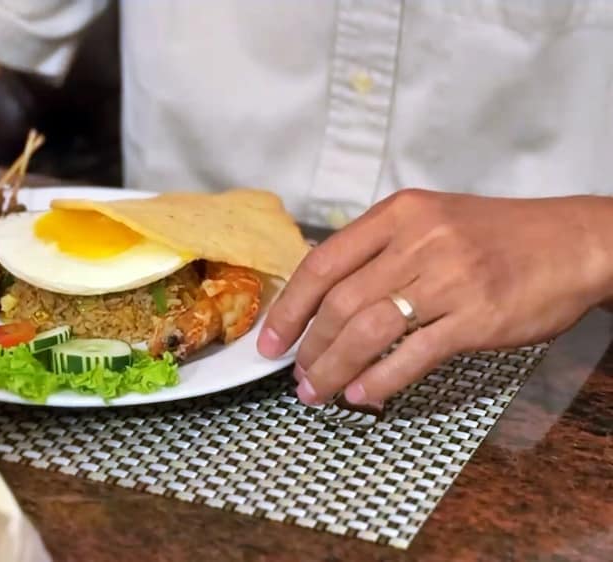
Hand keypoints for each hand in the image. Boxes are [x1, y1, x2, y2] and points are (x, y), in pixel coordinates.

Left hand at [256, 189, 612, 406]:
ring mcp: (449, 279)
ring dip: (335, 368)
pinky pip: (414, 354)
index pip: (322, 263)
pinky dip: (381, 380)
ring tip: (318, 392)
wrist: (574, 243)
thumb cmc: (496, 236)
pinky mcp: (478, 316)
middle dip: (309, 347)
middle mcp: (418, 241)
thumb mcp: (430, 221)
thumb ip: (378, 251)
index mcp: (398, 214)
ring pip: (368, 331)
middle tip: (296, 376)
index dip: (289, 308)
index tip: (270, 341)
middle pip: (340, 303)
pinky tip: (363, 396)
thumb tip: (323, 299)